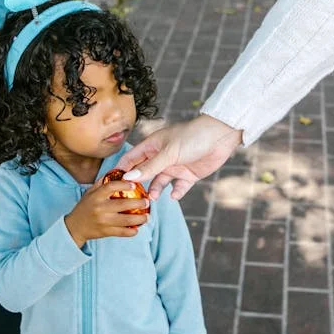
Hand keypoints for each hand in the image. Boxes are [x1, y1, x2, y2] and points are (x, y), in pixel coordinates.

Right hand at [63, 180, 149, 246]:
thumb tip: (118, 172)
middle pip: (123, 204)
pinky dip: (132, 232)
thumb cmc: (85, 207)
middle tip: (147, 201)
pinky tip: (137, 228)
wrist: (74, 227)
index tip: (134, 184)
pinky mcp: (106, 232)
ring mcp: (103, 221)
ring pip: (126, 220)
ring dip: (140, 219)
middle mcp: (100, 208)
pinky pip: (122, 232)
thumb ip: (103, 183)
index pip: (111, 186)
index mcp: (96, 196)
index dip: (124, 184)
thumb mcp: (90, 193)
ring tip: (147, 216)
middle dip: (139, 203)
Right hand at [116, 114, 242, 199]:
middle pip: (144, 173)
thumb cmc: (192, 137)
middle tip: (132, 198)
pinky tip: (173, 196)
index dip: (122, 169)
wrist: (221, 136)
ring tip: (152, 198)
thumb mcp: (169, 153)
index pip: (131, 158)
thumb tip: (129, 178)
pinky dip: (175, 192)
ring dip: (155, 190)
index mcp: (153, 146)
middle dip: (137, 185)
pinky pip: (178, 187)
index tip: (112, 184)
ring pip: (160, 182)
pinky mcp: (189, 174)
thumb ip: (150, 167)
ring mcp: (175, 166)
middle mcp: (162, 157)